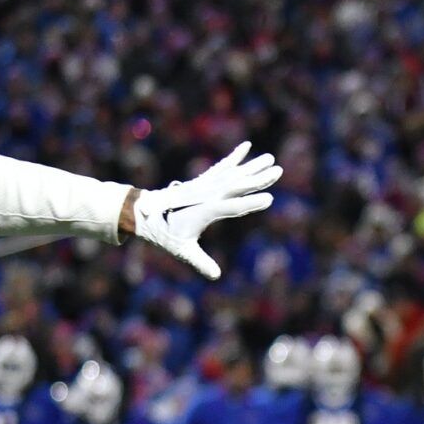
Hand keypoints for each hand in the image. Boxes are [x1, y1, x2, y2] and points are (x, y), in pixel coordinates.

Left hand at [128, 141, 281, 278]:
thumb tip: (216, 276)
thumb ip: (200, 262)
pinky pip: (222, 167)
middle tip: (278, 170)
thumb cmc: (165, 234)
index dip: (250, 204)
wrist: (145, 214)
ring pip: (232, 174)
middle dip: (258, 179)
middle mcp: (205, 194)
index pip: (230, 208)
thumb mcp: (182, 251)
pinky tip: (246, 146)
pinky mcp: (203, 181)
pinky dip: (234, 157)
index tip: (269, 199)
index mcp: (202, 211)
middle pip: (236, 185)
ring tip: (271, 158)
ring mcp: (204, 185)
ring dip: (252, 166)